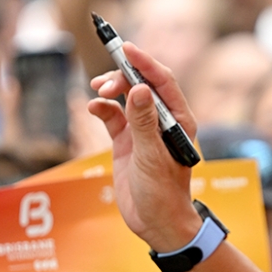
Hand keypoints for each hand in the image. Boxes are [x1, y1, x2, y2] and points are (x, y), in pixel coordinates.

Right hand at [88, 44, 199, 250]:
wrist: (156, 224)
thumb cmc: (164, 193)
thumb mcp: (151, 156)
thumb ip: (143, 122)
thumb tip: (141, 88)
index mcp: (179, 120)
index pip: (163, 81)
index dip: (145, 62)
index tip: (126, 48)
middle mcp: (162, 121)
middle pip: (142, 85)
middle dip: (123, 77)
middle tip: (104, 82)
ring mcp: (143, 131)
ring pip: (126, 98)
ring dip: (111, 90)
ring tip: (97, 91)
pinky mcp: (126, 143)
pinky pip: (113, 117)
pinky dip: (102, 109)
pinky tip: (92, 108)